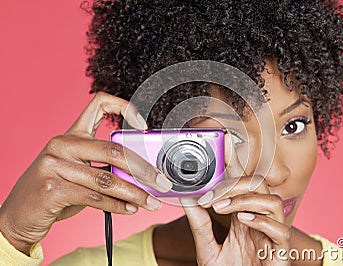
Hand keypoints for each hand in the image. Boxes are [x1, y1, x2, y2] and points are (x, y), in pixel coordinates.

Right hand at [0, 92, 172, 254]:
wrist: (18, 214)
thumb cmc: (55, 190)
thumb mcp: (79, 171)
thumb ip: (106, 168)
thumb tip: (143, 177)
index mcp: (72, 134)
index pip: (99, 103)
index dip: (125, 107)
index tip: (144, 125)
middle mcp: (63, 144)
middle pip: (113, 150)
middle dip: (144, 169)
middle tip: (162, 183)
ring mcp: (55, 165)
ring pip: (107, 178)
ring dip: (135, 193)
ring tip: (152, 203)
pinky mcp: (52, 188)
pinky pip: (95, 197)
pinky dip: (117, 205)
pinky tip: (130, 209)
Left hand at [181, 134, 290, 264]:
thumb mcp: (207, 249)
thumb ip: (199, 225)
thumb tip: (187, 199)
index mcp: (244, 217)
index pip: (245, 186)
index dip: (237, 169)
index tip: (222, 155)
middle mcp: (260, 222)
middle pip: (261, 187)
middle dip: (238, 184)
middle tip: (213, 194)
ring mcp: (271, 236)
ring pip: (272, 201)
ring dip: (247, 199)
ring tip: (223, 207)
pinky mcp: (280, 253)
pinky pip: (280, 229)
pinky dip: (262, 220)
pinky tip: (243, 220)